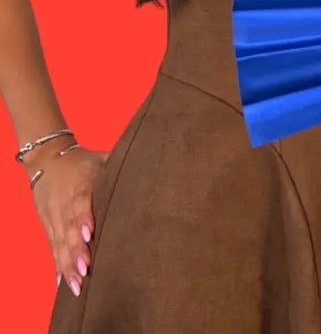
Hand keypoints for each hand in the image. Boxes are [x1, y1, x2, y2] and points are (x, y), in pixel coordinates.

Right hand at [27, 142, 108, 295]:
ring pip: (60, 242)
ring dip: (67, 263)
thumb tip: (151, 165)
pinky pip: (53, 247)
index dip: (84, 217)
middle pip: (69, 228)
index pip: (81, 201)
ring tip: (77, 283)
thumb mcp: (102, 159)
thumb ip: (121, 165)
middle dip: (76, 250)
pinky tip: (63, 281)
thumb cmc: (84, 162)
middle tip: (86, 269)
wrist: (47, 160)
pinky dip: (57, 264)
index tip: (90, 234)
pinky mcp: (48, 226)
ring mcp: (54, 216)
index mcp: (81, 183)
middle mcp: (64, 202)